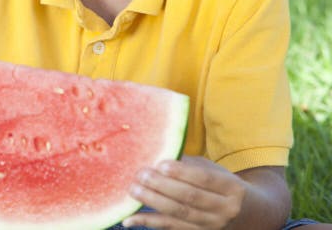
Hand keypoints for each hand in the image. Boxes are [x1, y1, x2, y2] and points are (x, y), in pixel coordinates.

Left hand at [122, 156, 245, 228]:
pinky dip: (148, 223)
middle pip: (190, 197)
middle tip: (141, 174)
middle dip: (163, 186)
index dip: (182, 172)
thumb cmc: (221, 184)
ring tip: (133, 190)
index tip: (160, 163)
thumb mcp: (214, 170)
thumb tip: (158, 153)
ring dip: (153, 202)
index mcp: (231, 188)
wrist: (246, 214)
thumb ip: (189, 164)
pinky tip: (129, 219)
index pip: (205, 179)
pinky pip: (170, 228)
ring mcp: (211, 226)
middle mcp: (224, 209)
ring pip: (179, 214)